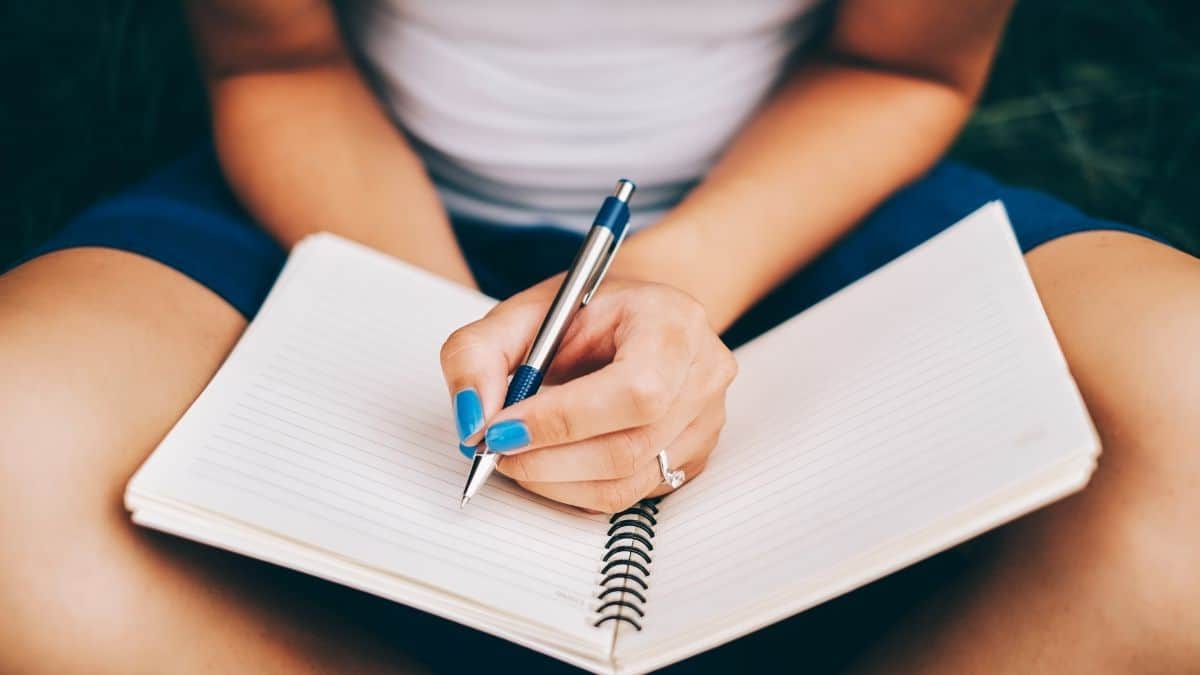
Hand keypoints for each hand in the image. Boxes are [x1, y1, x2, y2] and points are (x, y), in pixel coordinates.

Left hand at [440, 275, 737, 511]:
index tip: (499, 430)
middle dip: (548, 459)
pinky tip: (552, 460)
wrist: (638, 313)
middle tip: (495, 450)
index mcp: (674, 321)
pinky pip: (630, 495)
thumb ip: (480, 355)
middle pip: (629, 446)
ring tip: (518, 455)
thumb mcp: (524, 312)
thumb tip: (472, 420)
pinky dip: (577, 488)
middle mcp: (703, 374)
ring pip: (627, 482)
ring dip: (556, 481)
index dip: (562, 420)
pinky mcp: (694, 458)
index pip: (634, 390)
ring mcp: (706, 422)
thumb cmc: (588, 311)